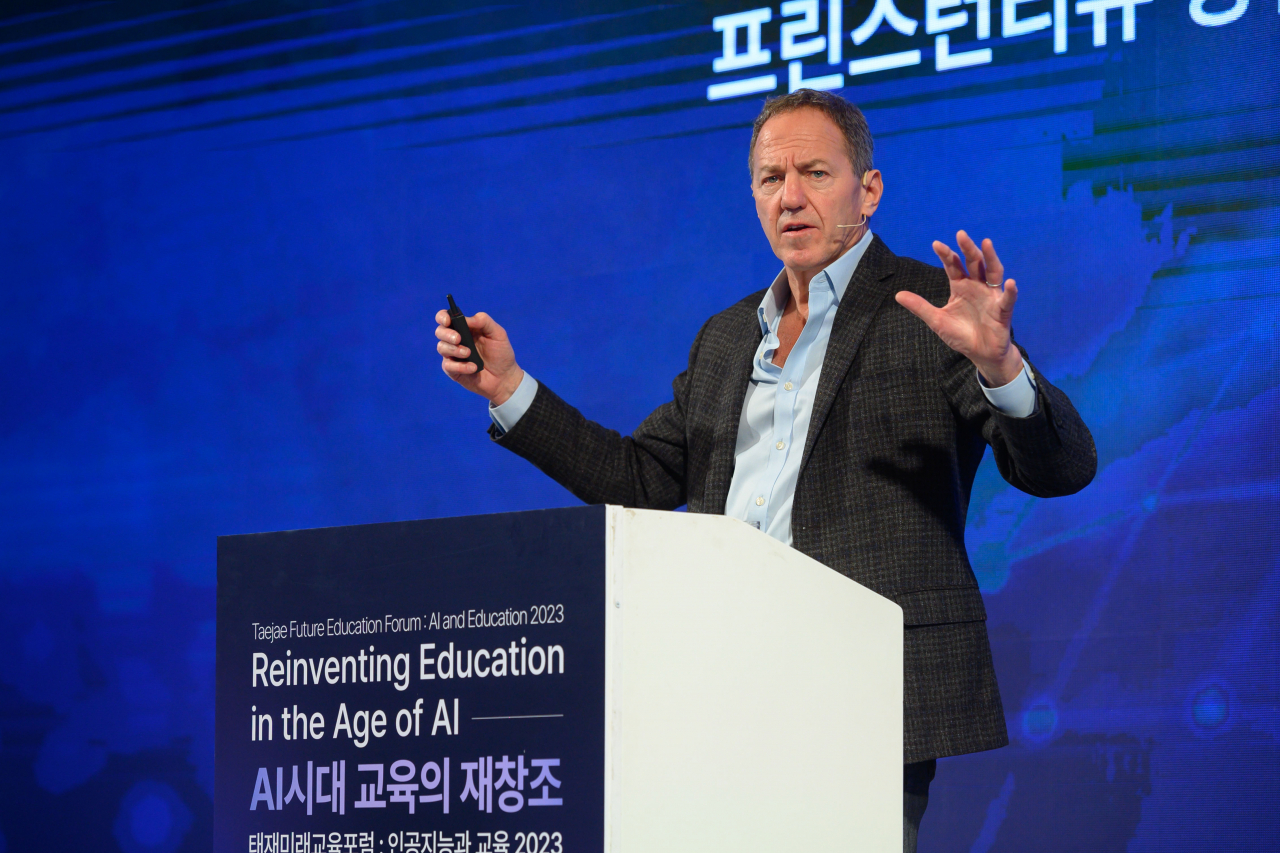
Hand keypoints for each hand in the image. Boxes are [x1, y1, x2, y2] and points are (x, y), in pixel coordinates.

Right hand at [434, 308, 523, 404]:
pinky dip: (460, 366)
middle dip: (447, 334)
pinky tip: (473, 368)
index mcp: (465, 328)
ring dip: (454, 349)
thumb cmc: (501, 353)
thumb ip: (484, 321)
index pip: (446, 318)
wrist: (504, 377)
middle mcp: (456, 340)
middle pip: (440, 331)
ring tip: (469, 354)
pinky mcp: (453, 370)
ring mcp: (453, 355)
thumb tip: (466, 318)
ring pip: (441, 347)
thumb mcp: (498, 333)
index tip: (447, 321)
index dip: (443, 317)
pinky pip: (448, 365)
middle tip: (458, 339)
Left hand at [895, 230, 1023, 386]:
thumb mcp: (937, 320)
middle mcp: (977, 286)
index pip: (953, 266)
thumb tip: (897, 295)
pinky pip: (1007, 299)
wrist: (980, 353)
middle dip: (967, 248)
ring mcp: (991, 296)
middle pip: (973, 263)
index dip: (946, 255)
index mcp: (960, 286)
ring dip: (990, 258)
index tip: (936, 244)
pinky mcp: (1002, 310)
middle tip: (960, 234)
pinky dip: (1010, 291)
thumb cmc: (961, 334)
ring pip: (992, 273)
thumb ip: (920, 307)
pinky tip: (1010, 282)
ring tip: (986, 243)